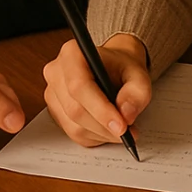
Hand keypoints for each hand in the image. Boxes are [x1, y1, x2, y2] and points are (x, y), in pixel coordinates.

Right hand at [43, 33, 150, 147]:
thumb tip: (126, 114)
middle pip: (75, 110)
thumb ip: (137, 92)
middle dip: (104, 126)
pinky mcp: (55, 112)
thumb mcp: (139, 74)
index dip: (100, 110)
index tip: (121, 126)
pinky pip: (74, 134)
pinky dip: (95, 137)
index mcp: (72, 54)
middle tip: (128, 131)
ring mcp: (53, 94)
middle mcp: (56, 73)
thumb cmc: (121, 67)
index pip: (79, 87)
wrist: (113, 67)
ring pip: (74, 126)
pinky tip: (108, 128)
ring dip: (102, 134)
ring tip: (122, 129)